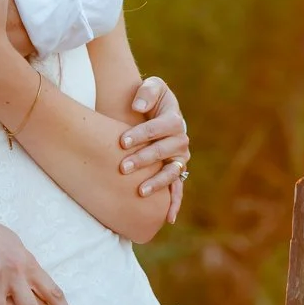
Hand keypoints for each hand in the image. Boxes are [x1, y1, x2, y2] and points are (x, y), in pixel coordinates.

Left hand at [120, 74, 189, 221]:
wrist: (151, 110)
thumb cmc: (149, 97)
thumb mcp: (152, 86)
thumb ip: (147, 91)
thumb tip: (138, 105)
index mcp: (174, 120)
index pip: (161, 128)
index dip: (142, 134)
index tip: (122, 141)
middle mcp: (180, 141)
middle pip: (165, 151)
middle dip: (144, 159)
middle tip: (124, 167)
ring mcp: (179, 158)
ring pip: (171, 172)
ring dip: (157, 183)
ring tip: (140, 192)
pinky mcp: (175, 171)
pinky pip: (177, 188)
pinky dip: (174, 203)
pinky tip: (167, 218)